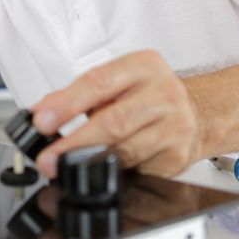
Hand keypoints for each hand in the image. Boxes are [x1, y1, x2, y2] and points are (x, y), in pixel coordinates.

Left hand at [31, 50, 203, 177]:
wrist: (196, 112)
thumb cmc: (148, 94)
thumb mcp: (117, 82)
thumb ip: (79, 94)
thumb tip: (44, 112)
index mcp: (144, 65)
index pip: (99, 82)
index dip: (67, 103)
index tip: (42, 120)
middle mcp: (164, 92)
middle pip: (113, 121)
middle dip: (74, 142)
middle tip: (48, 157)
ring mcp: (175, 125)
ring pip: (125, 150)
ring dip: (90, 162)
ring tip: (65, 167)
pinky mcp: (178, 156)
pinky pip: (138, 169)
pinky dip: (114, 173)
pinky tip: (100, 172)